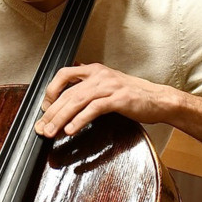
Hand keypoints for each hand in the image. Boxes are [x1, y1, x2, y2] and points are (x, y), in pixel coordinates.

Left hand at [34, 63, 175, 138]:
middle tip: (42, 127)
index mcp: (94, 70)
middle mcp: (99, 75)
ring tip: (51, 131)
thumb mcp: (107, 85)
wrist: (159, 100)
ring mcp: (109, 86)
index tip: (45, 108)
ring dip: (61, 118)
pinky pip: (94, 109)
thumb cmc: (133, 96)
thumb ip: (89, 87)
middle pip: (68, 92)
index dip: (51, 91)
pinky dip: (80, 120)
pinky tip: (71, 130)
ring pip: (77, 100)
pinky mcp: (118, 99)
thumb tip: (68, 96)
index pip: (63, 74)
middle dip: (52, 112)